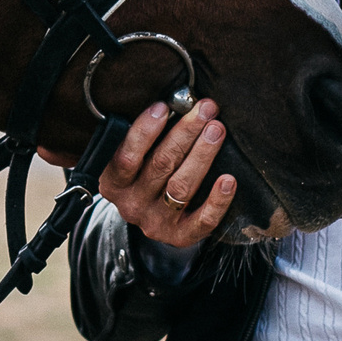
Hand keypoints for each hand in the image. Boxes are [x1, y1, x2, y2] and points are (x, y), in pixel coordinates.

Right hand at [83, 98, 235, 246]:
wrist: (149, 218)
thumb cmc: (142, 175)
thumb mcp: (129, 160)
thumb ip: (138, 138)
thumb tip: (168, 104)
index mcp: (113, 183)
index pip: (126, 156)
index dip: (145, 131)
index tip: (164, 106)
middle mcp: (131, 205)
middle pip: (160, 165)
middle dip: (185, 133)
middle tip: (205, 110)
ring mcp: (155, 222)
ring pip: (181, 186)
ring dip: (202, 155)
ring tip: (217, 130)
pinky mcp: (180, 236)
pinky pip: (202, 220)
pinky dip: (217, 200)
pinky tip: (229, 179)